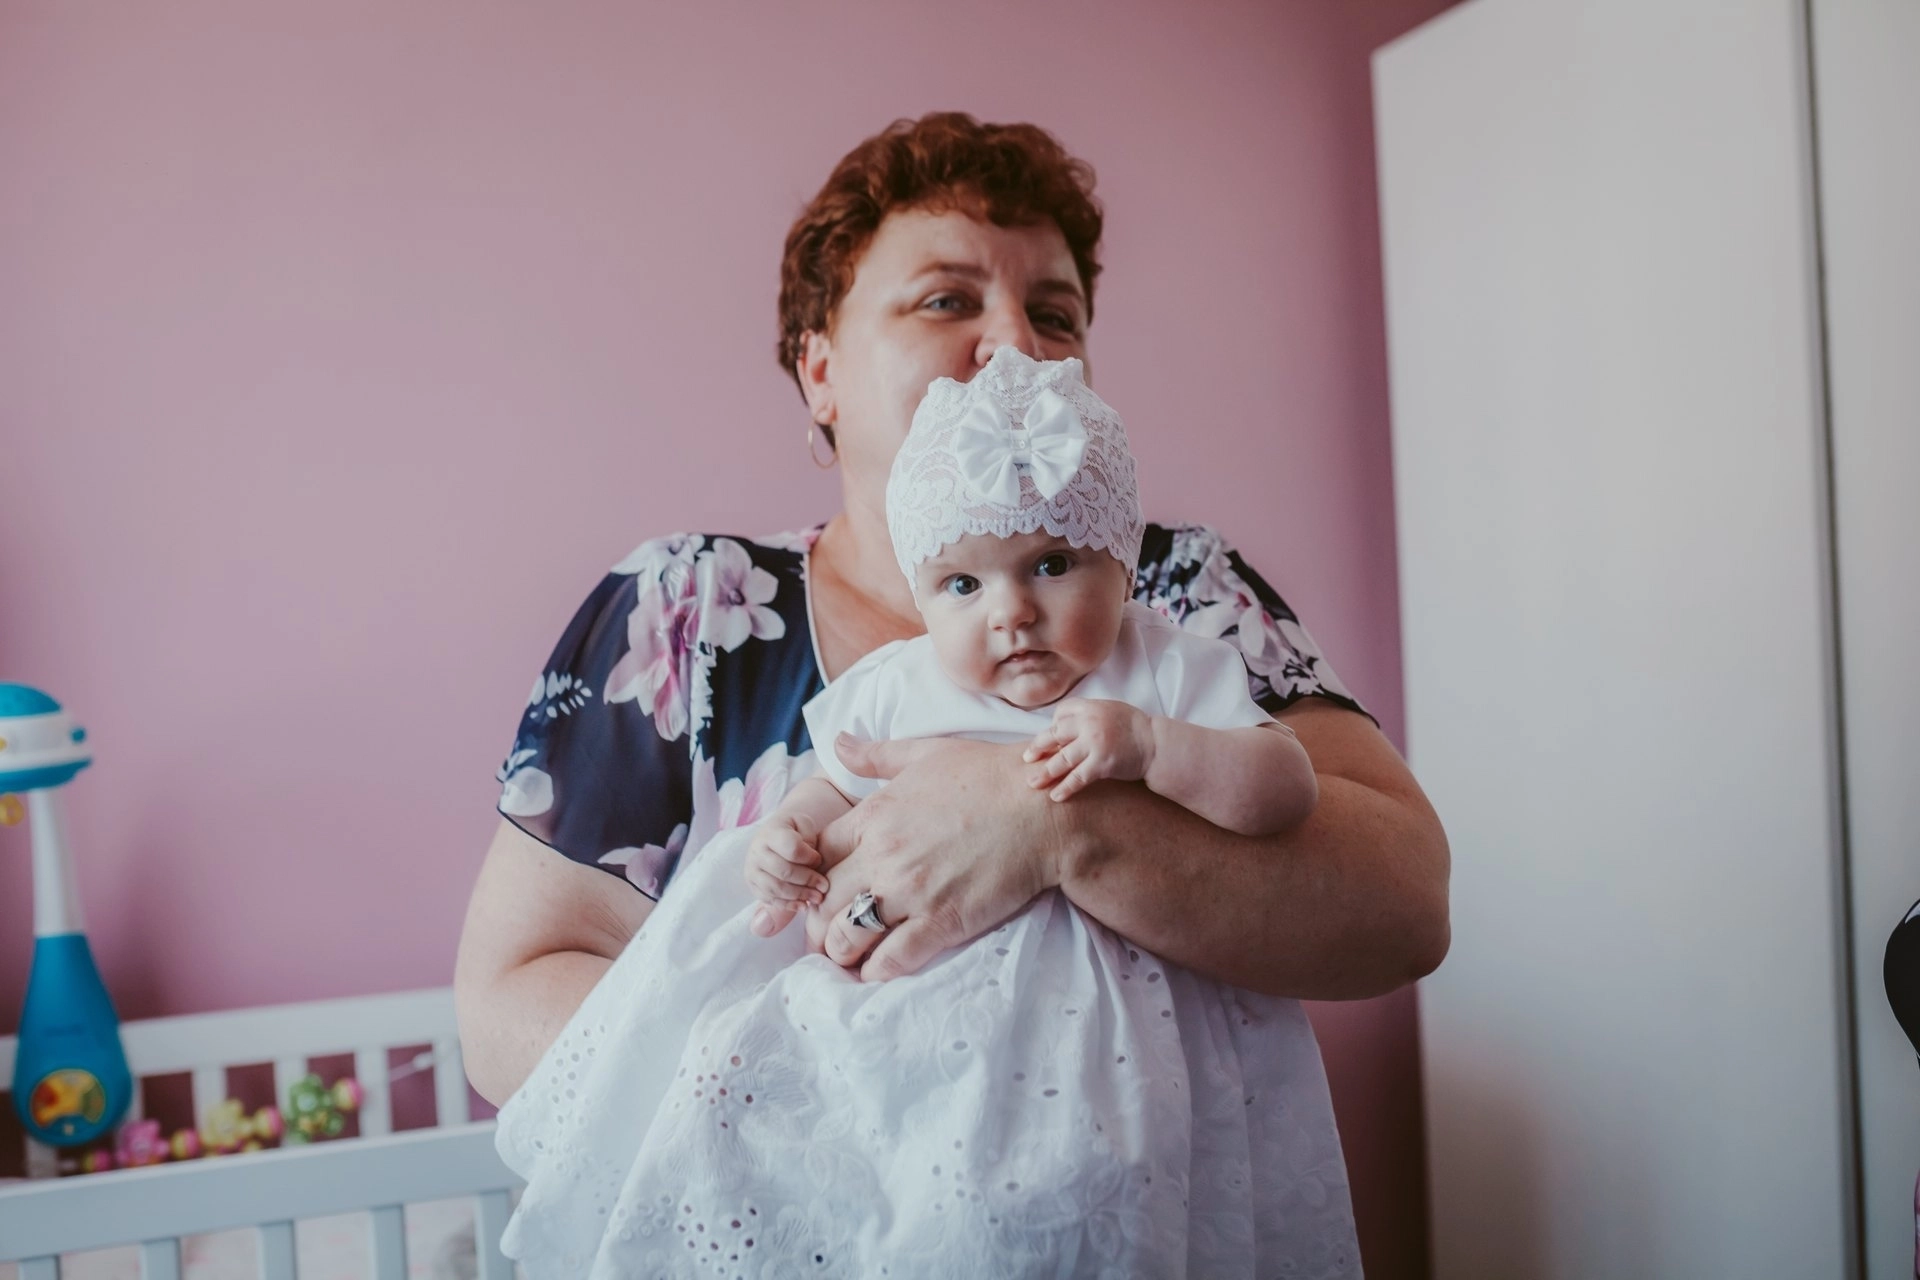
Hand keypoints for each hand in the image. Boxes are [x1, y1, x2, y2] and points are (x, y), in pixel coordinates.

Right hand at [744, 813, 827, 936]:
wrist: (771, 835)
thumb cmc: (793, 829)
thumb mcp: (803, 824)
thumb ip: (809, 839)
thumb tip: (811, 865)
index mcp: (771, 833)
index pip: (791, 848)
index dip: (809, 857)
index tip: (819, 860)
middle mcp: (757, 851)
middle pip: (784, 871)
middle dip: (807, 880)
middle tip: (824, 886)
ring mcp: (752, 870)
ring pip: (775, 888)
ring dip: (799, 896)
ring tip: (817, 898)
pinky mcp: (753, 885)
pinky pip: (769, 899)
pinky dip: (788, 905)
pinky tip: (803, 905)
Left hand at [805, 734, 1063, 981]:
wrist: (1045, 810)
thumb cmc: (989, 776)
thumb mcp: (926, 753)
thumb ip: (876, 755)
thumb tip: (839, 741)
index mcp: (873, 815)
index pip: (814, 857)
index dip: (812, 878)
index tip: (823, 889)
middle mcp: (882, 856)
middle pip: (821, 905)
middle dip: (818, 925)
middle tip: (827, 934)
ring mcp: (910, 892)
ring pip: (847, 938)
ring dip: (841, 952)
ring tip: (850, 956)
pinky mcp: (941, 922)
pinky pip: (891, 960)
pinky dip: (877, 970)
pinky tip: (879, 968)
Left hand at [1022, 698, 1155, 800]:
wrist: (1157, 744)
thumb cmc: (1134, 728)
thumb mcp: (1110, 710)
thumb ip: (1088, 716)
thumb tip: (1064, 727)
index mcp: (1091, 707)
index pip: (1061, 713)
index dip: (1054, 725)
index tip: (1052, 737)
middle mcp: (1089, 723)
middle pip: (1055, 735)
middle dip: (1038, 747)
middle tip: (1026, 758)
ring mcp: (1094, 743)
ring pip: (1062, 759)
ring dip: (1045, 772)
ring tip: (1032, 782)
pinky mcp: (1102, 763)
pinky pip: (1077, 777)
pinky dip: (1065, 788)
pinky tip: (1055, 796)